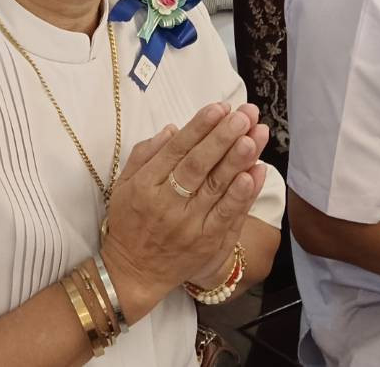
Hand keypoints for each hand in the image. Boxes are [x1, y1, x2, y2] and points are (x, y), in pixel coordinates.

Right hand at [100, 102, 269, 317]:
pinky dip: (242, 194)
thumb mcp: (124, 184)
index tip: (219, 107)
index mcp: (144, 185)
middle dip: (223, 136)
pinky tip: (255, 174)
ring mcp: (188, 224)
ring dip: (239, 160)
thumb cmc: (129, 222)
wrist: (135, 272)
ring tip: (255, 135)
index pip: (176, 150)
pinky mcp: (207, 243)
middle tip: (244, 115)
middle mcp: (166, 203)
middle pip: (199, 165)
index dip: (199, 127)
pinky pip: (228, 215)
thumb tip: (172, 129)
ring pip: (216, 187)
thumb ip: (145, 154)